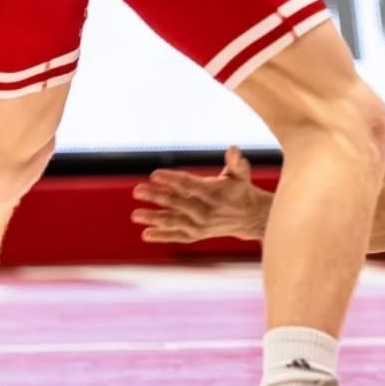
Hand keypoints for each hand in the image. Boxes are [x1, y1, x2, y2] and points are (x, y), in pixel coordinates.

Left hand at [131, 147, 271, 243]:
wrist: (249, 217)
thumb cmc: (240, 190)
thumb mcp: (241, 174)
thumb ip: (236, 162)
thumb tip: (234, 149)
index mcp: (213, 194)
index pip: (189, 185)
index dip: (171, 179)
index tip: (155, 174)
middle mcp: (205, 212)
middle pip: (177, 203)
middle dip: (156, 196)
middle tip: (137, 190)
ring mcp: (200, 225)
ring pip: (173, 221)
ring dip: (153, 218)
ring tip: (135, 214)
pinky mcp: (196, 235)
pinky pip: (177, 236)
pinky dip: (162, 236)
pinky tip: (146, 234)